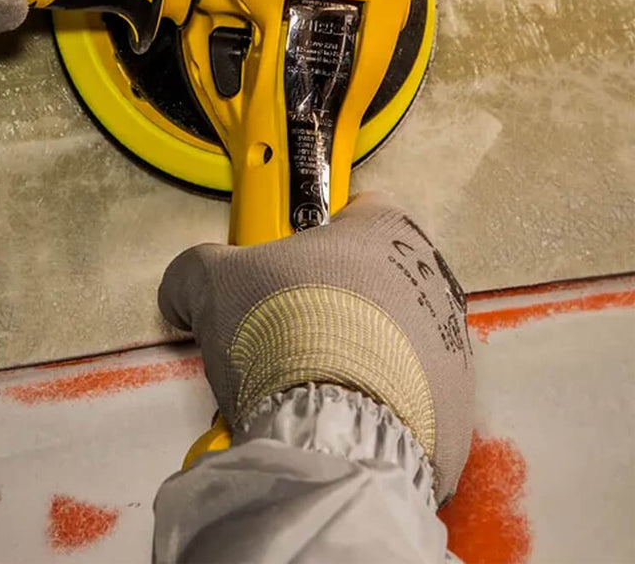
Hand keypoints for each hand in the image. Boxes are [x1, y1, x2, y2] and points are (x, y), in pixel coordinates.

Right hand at [158, 193, 473, 500]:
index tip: (280, 264)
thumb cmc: (282, 328)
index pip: (353, 209)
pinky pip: (407, 396)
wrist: (333, 429)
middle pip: (373, 277)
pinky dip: (374, 402)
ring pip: (392, 337)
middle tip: (281, 327)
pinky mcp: (456, 410)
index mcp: (385, 229)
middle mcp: (432, 278)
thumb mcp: (210, 280)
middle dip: (330, 299)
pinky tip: (333, 412)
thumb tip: (182, 293)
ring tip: (303, 380)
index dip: (311, 235)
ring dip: (355, 351)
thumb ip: (195, 270)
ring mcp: (450, 347)